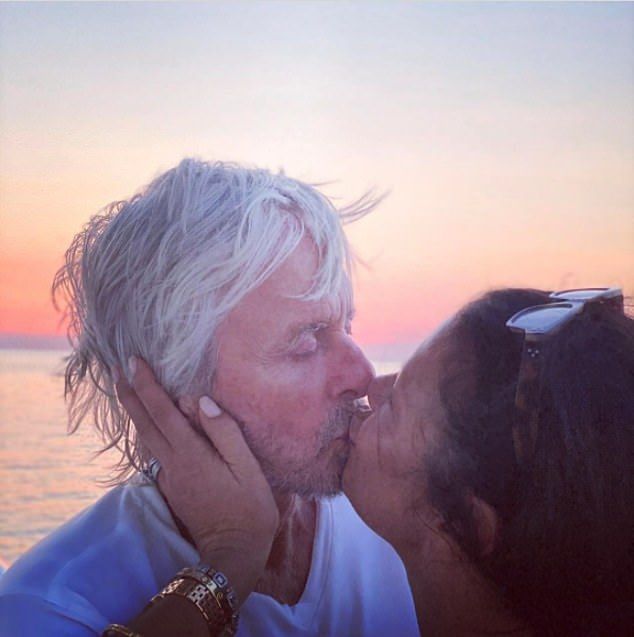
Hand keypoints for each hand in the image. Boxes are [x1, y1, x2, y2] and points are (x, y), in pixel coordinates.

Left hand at [115, 357, 278, 600]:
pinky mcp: (173, 487)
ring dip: (134, 412)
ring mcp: (170, 477)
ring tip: (127, 390)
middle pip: (144, 424)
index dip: (147, 386)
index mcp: (190, 455)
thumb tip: (200, 400)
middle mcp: (173, 464)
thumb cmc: (249, 508)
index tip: (133, 362)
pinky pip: (155, 450)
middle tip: (117, 370)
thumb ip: (224, 432)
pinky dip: (148, 429)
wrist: (234, 554)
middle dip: (130, 395)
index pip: (162, 413)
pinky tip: (152, 423)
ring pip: (145, 438)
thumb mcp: (246, 467)